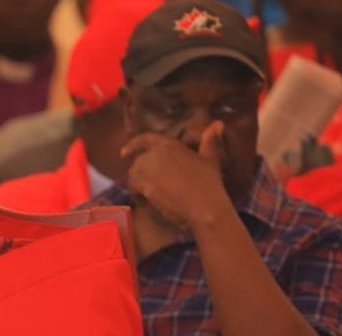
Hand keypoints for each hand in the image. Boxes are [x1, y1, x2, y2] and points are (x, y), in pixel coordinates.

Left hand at [122, 122, 236, 233]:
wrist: (205, 206)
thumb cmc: (209, 183)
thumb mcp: (210, 159)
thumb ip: (209, 141)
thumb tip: (218, 124)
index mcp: (171, 145)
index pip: (146, 139)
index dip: (133, 145)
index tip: (123, 153)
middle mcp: (156, 154)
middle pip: (138, 161)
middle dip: (141, 173)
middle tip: (148, 185)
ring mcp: (149, 169)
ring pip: (133, 175)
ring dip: (138, 184)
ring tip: (147, 194)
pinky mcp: (145, 185)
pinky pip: (133, 188)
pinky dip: (137, 195)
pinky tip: (146, 202)